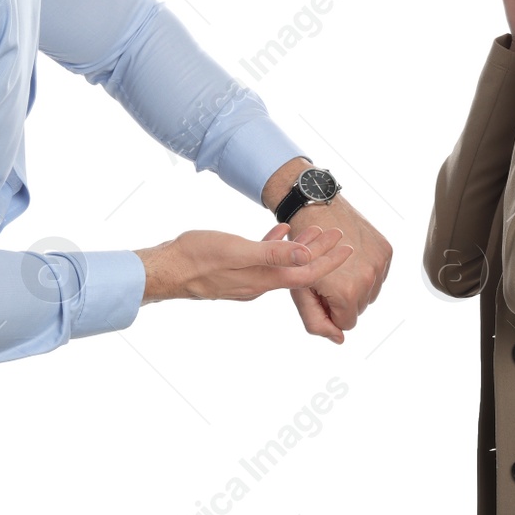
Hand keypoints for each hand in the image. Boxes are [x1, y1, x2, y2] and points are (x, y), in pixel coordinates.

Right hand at [137, 222, 354, 303]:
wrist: (166, 269)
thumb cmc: (197, 257)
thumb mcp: (237, 251)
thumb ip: (272, 254)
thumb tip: (306, 256)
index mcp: (263, 280)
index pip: (306, 273)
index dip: (329, 261)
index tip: (347, 248)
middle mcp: (258, 284)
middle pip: (298, 269)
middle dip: (321, 253)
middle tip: (339, 234)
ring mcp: (246, 279)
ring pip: (282, 264)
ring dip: (300, 247)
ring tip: (315, 230)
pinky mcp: (234, 271)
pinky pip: (263, 259)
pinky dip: (275, 246)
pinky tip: (279, 232)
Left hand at [283, 194, 390, 343]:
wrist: (314, 210)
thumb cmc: (302, 252)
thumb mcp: (301, 291)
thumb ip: (316, 322)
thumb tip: (339, 340)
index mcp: (347, 292)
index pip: (346, 323)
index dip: (330, 310)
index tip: (320, 292)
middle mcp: (369, 279)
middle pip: (360, 308)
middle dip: (343, 299)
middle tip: (327, 277)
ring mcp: (379, 264)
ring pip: (370, 293)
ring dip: (356, 285)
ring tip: (338, 266)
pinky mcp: (386, 251)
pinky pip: (379, 275)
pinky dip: (366, 270)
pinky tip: (351, 257)